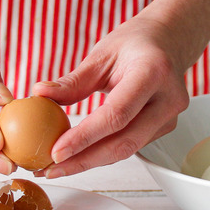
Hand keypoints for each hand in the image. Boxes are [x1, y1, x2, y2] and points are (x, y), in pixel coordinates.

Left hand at [32, 13, 192, 176]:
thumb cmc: (135, 43)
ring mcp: (170, 117)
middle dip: (84, 161)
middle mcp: (168, 98)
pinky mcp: (165, 128)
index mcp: (153, 72)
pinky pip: (131, 146)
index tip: (56, 151)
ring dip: (90, 161)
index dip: (85, 137)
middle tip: (51, 169)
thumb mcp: (102, 54)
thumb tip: (39, 94)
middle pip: (124, 142)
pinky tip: (79, 156)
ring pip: (127, 150)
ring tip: (57, 167)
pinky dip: (103, 153)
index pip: (116, 114)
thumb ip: (74, 81)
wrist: (169, 40)